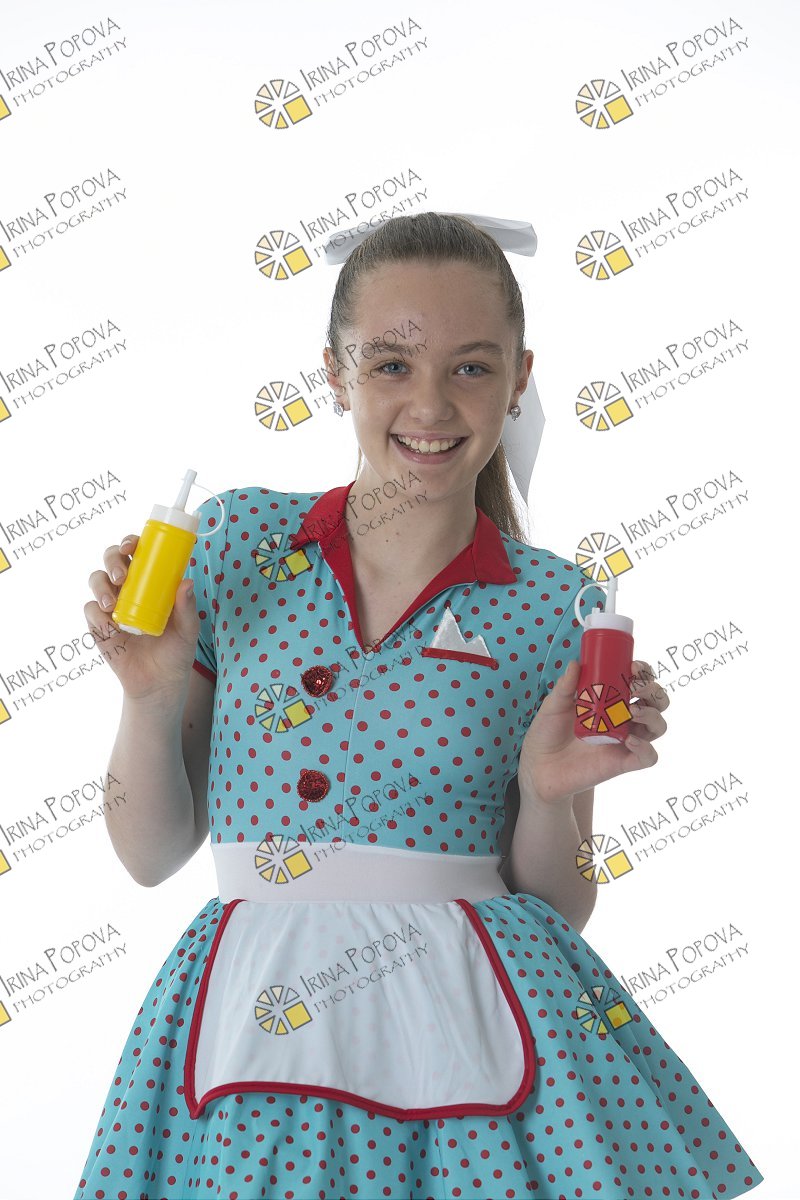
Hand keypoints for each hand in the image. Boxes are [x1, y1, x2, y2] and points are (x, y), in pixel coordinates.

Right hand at [84, 533, 200, 701]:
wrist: (160, 683)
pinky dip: (97, 614)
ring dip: (101, 586)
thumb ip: (187, 608)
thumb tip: (186, 583)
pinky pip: (90, 611)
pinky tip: (109, 624)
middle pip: (111, 559)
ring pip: (96, 580)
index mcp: (150, 581)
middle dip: (112, 560)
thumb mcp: (188, 630)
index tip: (132, 545)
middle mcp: (128, 588)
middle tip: (122, 576)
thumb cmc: (176, 651)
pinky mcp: (99, 626)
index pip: (137, 552)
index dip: (130, 542)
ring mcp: (112, 605)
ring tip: (112, 604)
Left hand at [518, 659, 669, 805]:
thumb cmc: (547, 733)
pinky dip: (645, 748)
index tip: (633, 666)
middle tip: (634, 688)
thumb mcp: (553, 705)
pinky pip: (648, 757)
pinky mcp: (623, 763)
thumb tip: (575, 663)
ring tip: (632, 712)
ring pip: (658, 726)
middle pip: (657, 702)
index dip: (645, 672)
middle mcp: (624, 719)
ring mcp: (625, 741)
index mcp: (612, 700)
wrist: (539, 766)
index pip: (640, 682)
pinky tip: (629, 740)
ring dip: (652, 715)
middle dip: (653, 691)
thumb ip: (565, 686)